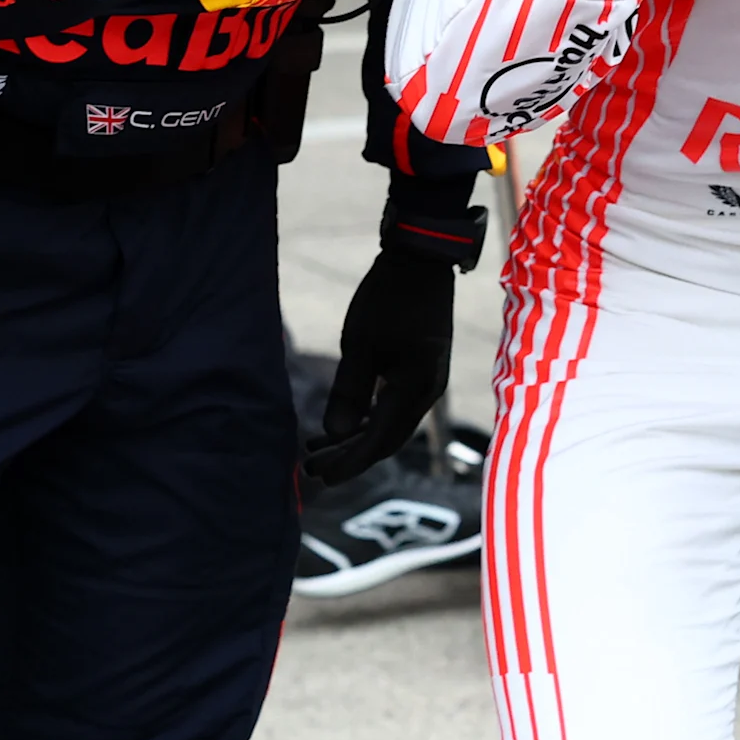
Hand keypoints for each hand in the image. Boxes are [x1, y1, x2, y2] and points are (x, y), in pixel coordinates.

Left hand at [304, 250, 454, 484]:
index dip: (350, 462)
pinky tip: (343, 424)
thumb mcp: (360, 341)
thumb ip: (348, 389)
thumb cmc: (389, 297)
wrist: (421, 262)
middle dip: (349, 457)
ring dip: (355, 440)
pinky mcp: (421, 373)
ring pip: (389, 426)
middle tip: (311, 469)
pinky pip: (393, 409)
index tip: (322, 477)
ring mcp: (427, 383)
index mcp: (414, 387)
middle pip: (386, 440)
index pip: (379, 440)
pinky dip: (367, 420)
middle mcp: (426, 392)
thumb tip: (335, 433)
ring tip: (317, 450)